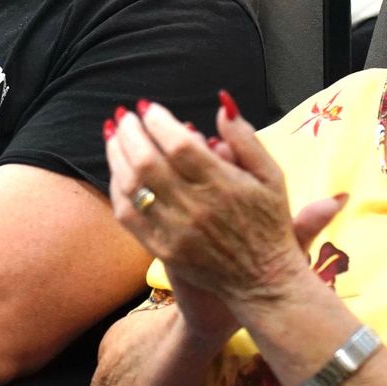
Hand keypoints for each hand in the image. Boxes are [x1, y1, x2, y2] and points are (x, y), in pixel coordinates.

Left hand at [105, 96, 339, 309]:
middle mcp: (196, 208)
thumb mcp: (271, 175)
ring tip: (115, 134)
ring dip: (118, 155)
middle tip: (126, 116)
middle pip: (148, 162)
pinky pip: (128, 215)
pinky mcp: (162, 249)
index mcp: (223, 185)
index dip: (159, 122)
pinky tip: (118, 170)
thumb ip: (246, 139)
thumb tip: (222, 105)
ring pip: (133, 187)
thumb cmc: (269, 222)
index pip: (180, 145)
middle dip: (131, 133)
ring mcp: (175, 231)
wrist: (263, 280)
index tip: (149, 108)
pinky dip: (118, 188)